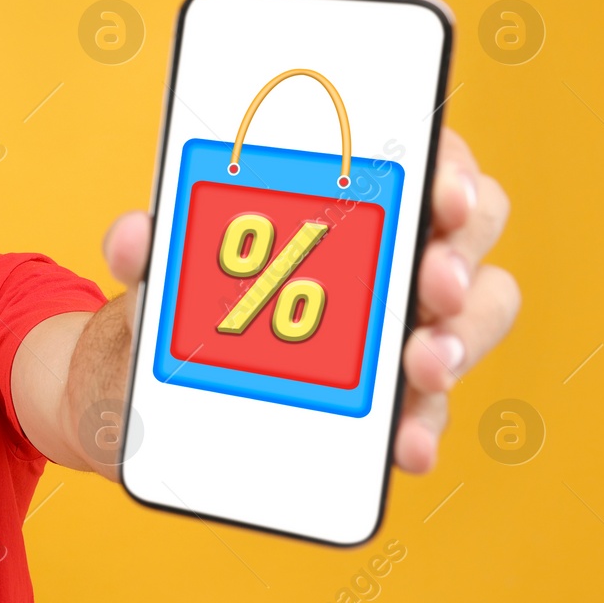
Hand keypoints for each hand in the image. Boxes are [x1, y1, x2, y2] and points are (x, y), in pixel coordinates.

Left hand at [99, 124, 519, 473]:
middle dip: (459, 256)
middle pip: (468, 236)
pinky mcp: (394, 403)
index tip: (440, 189)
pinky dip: (422, 426)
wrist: (154, 388)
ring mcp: (404, 329)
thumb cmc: (182, 297)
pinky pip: (428, 410)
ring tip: (422, 365)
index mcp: (348, 196)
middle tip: (433, 282)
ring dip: (459, 341)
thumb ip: (148, 247)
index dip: (448, 168)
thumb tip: (134, 238)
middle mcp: (393, 254)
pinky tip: (404, 443)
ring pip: (469, 322)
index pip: (424, 159)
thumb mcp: (159, 267)